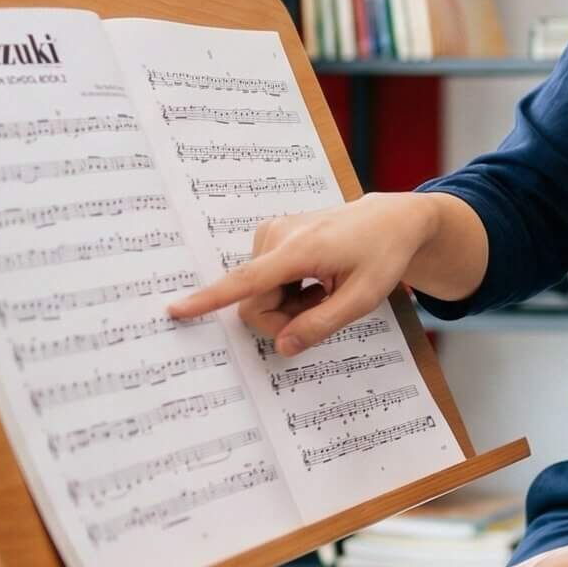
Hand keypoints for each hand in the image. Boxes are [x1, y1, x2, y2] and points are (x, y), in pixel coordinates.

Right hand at [164, 191, 438, 354]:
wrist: (392, 220)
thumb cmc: (383, 255)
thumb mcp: (364, 298)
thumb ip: (322, 325)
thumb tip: (283, 347)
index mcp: (300, 250)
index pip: (247, 282)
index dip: (209, 300)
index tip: (175, 309)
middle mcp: (278, 235)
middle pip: (255, 302)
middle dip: (283, 318)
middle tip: (323, 307)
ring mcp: (272, 231)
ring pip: (259, 294)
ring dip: (288, 304)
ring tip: (323, 288)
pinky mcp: (271, 233)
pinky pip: (264, 279)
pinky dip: (288, 289)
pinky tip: (315, 278)